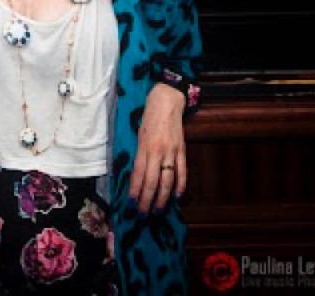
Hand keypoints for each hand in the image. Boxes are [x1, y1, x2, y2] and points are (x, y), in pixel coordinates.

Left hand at [129, 83, 186, 213]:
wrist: (167, 101)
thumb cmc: (148, 116)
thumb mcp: (139, 134)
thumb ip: (139, 154)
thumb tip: (136, 174)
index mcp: (144, 147)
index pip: (139, 174)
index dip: (135, 190)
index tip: (131, 202)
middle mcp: (158, 151)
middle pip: (152, 181)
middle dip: (147, 199)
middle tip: (143, 213)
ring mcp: (172, 152)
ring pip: (167, 180)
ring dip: (162, 198)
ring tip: (158, 210)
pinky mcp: (182, 150)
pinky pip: (182, 171)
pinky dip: (180, 185)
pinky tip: (177, 196)